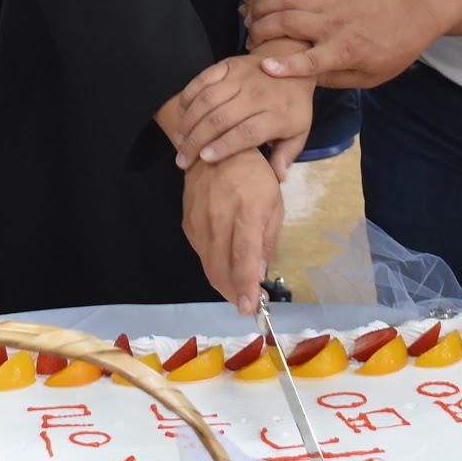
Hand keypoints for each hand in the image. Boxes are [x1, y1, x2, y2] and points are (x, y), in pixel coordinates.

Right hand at [169, 55, 314, 170]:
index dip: (223, 146)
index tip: (204, 159)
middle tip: (183, 159)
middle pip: (221, 118)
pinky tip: (180, 115)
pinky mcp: (228, 65)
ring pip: (207, 99)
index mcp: (278, 113)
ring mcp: (241, 76)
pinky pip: (202, 79)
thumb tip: (277, 179)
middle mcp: (258, 93)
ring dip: (188, 121)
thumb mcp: (299, 132)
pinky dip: (188, 96)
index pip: (247, 132)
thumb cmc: (293, 106)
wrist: (295, 65)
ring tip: (179, 141)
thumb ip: (286, 155)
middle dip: (197, 141)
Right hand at [182, 150, 282, 314]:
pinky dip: (214, 267)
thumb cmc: (253, 176)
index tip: (249, 308)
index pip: (243, 259)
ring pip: (208, 266)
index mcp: (246, 213)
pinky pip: (201, 255)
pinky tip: (226, 267)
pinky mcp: (188, 225)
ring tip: (239, 291)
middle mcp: (218, 220)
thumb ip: (267, 239)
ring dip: (224, 285)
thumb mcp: (273, 204)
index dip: (245, 287)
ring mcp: (199, 223)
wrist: (214, 152)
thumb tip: (259, 273)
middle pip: (221, 269)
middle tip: (249, 304)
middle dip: (234, 294)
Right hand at [248, 0, 450, 89]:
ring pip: (289, 0)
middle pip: (289, 23)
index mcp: (345, 51)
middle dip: (263, 30)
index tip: (264, 67)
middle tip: (249, 40)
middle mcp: (334, 24)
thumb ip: (336, 78)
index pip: (310, 61)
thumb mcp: (370, 77)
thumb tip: (306, 79)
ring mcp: (332, 3)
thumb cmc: (394, 50)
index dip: (285, 65)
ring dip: (265, 7)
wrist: (414, 12)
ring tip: (248, 17)